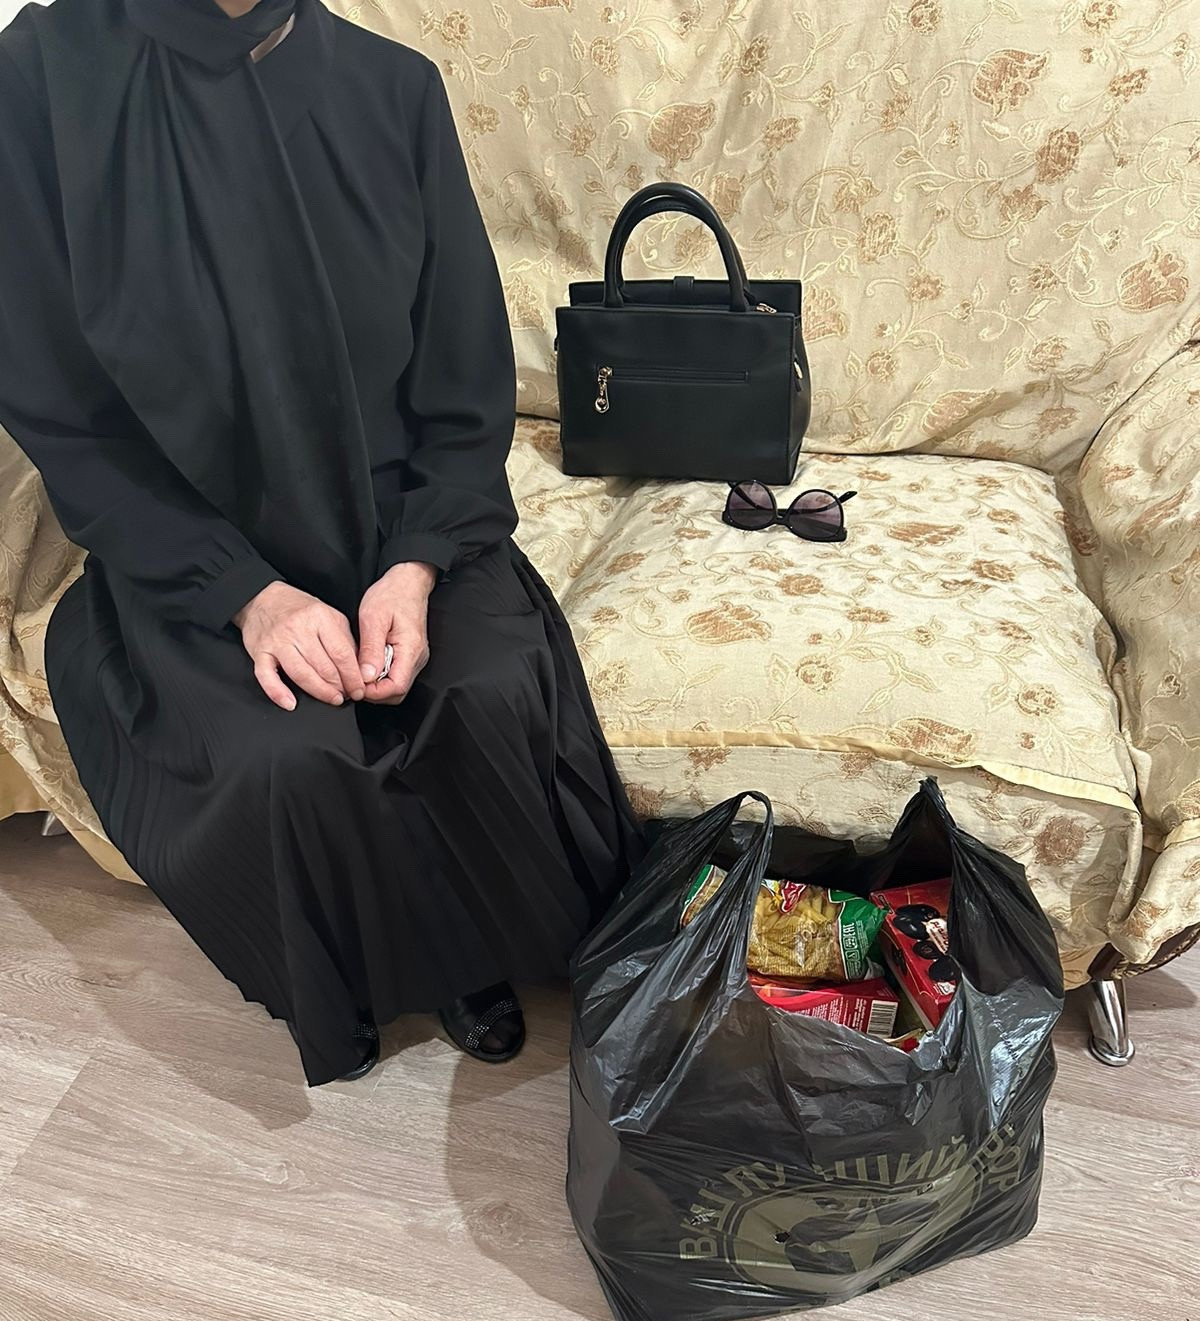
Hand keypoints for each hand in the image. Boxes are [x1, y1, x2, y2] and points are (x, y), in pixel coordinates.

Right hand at [234, 582, 364, 710]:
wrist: (263, 598)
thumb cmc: (299, 608)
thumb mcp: (329, 615)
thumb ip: (344, 640)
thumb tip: (359, 668)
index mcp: (320, 617)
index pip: (342, 654)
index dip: (353, 676)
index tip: (359, 689)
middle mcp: (298, 628)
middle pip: (324, 666)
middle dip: (339, 686)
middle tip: (347, 695)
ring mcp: (277, 641)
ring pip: (301, 674)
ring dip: (319, 692)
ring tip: (332, 699)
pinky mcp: (260, 652)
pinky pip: (267, 676)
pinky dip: (278, 692)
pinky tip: (291, 704)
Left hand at [357, 562, 435, 703]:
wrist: (407, 582)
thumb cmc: (392, 595)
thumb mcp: (373, 618)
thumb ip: (370, 650)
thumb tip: (366, 676)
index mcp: (410, 649)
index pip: (397, 687)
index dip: (375, 692)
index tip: (357, 685)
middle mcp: (417, 658)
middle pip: (397, 691)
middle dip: (374, 692)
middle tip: (355, 680)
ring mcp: (415, 657)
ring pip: (396, 685)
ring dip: (377, 684)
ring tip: (360, 671)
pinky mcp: (410, 654)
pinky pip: (396, 673)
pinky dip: (381, 675)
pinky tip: (369, 664)